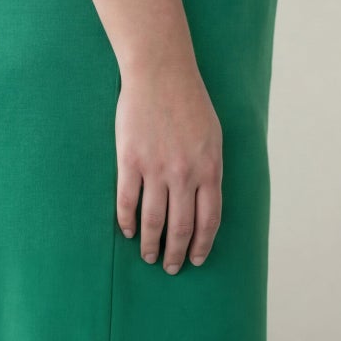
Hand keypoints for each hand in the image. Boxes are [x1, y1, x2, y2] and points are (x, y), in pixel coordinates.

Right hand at [115, 54, 222, 272]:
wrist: (160, 73)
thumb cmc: (190, 101)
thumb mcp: (213, 136)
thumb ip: (210, 168)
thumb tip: (204, 199)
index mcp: (209, 168)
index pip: (209, 219)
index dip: (202, 244)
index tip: (196, 259)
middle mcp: (184, 174)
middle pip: (181, 227)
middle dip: (176, 253)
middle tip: (171, 267)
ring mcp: (156, 169)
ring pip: (153, 220)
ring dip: (151, 244)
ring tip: (149, 257)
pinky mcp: (130, 161)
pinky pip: (127, 201)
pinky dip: (127, 221)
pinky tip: (128, 231)